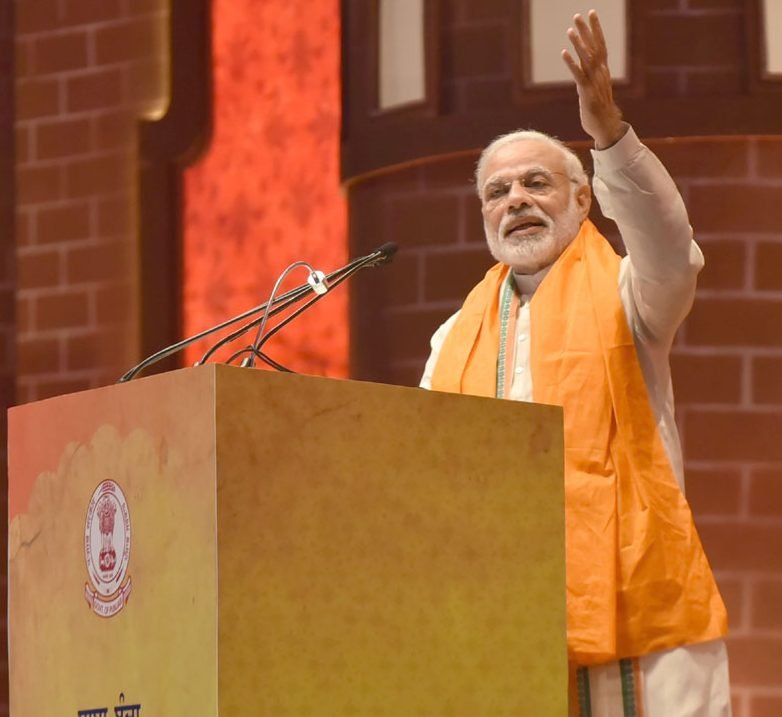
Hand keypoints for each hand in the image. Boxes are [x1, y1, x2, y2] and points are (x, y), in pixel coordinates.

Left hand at [561, 10, 624, 148]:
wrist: (606, 127)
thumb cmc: (599, 108)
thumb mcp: (594, 87)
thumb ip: (589, 74)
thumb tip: (583, 64)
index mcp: (602, 70)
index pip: (600, 44)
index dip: (596, 29)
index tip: (591, 13)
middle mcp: (600, 73)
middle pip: (594, 47)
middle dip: (587, 30)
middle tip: (579, 15)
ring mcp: (594, 82)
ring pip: (587, 59)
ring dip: (578, 44)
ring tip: (570, 30)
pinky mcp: (587, 93)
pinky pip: (578, 75)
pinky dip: (571, 64)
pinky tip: (563, 53)